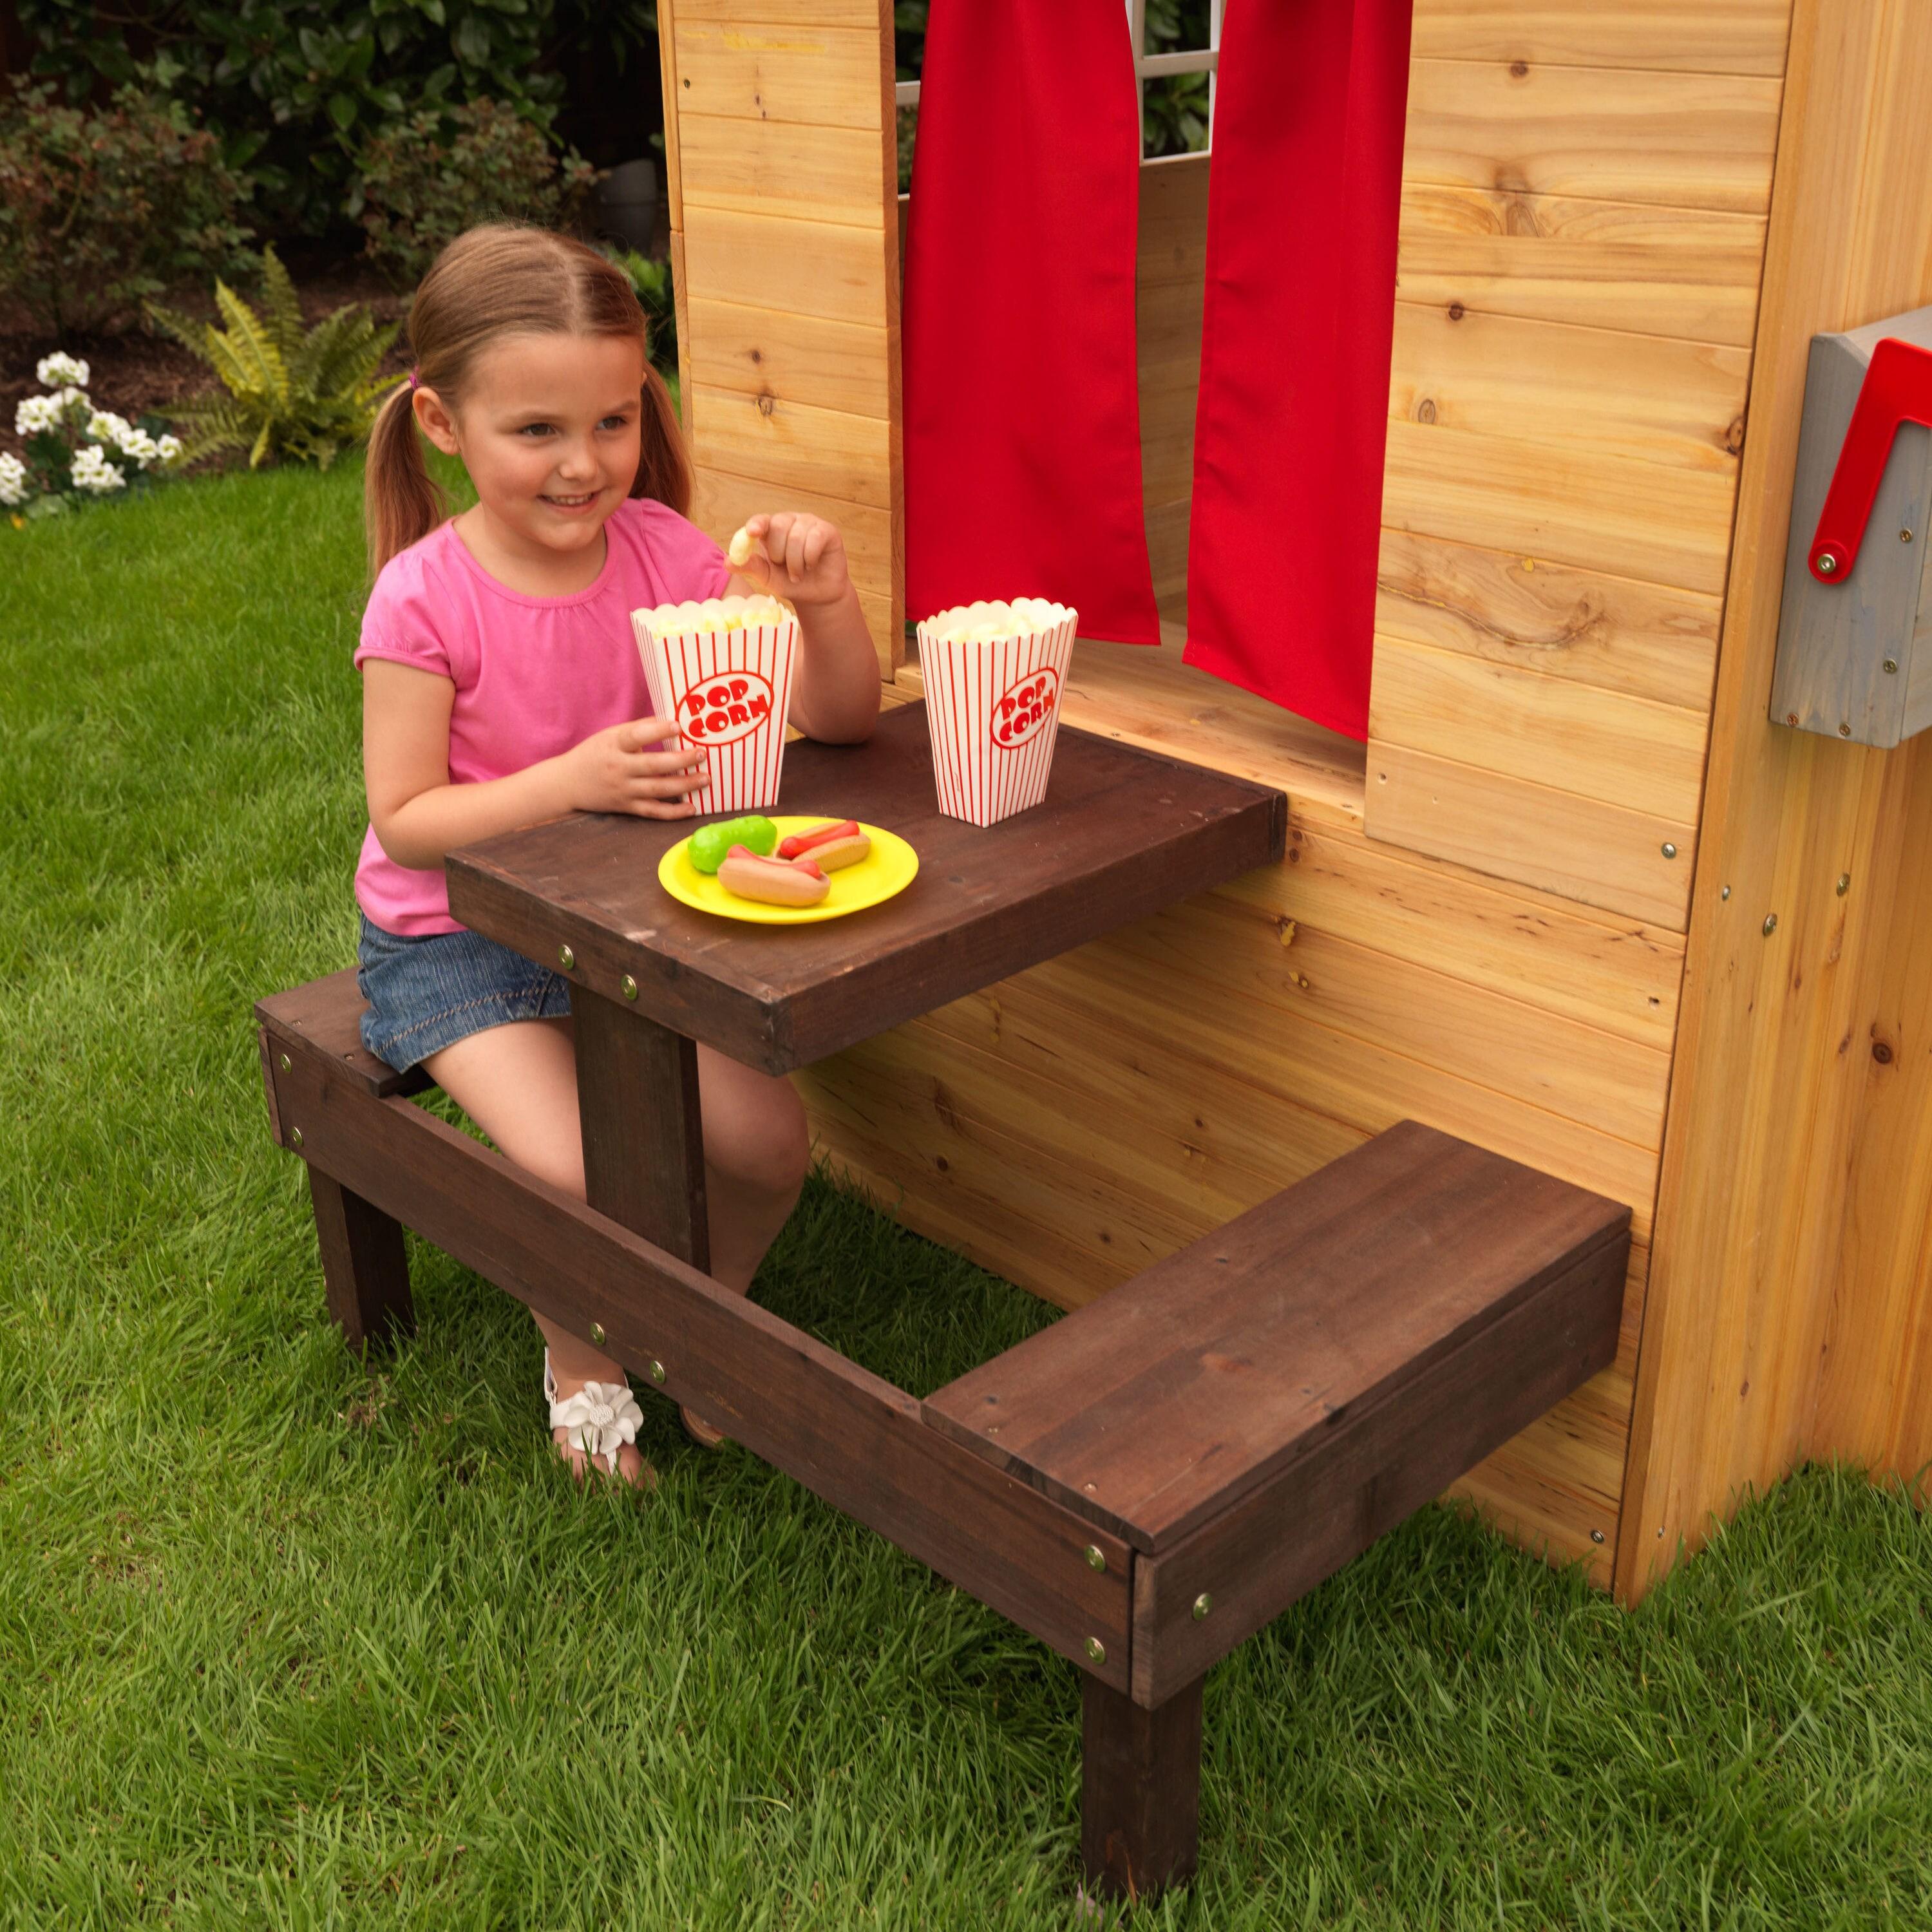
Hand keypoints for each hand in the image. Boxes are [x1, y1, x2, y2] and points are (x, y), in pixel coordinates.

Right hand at [559, 717, 707, 817]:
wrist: (567, 783)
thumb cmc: (594, 753)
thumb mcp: (610, 735)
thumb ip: (638, 728)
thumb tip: (669, 719)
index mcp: (614, 745)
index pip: (637, 736)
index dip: (658, 731)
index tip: (679, 726)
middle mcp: (619, 768)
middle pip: (653, 765)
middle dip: (680, 760)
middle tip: (701, 754)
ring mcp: (623, 790)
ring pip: (657, 789)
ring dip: (684, 785)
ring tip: (705, 778)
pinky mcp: (626, 807)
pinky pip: (653, 811)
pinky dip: (673, 812)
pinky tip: (692, 808)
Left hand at [730, 512, 850, 607]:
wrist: (817, 597)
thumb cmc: (791, 583)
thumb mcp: (767, 577)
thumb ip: (750, 566)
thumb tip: (727, 562)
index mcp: (772, 530)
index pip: (762, 520)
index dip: (757, 524)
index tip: (752, 533)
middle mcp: (790, 521)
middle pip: (779, 525)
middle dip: (779, 553)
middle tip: (784, 567)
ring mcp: (809, 524)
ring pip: (797, 535)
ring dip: (795, 562)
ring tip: (798, 573)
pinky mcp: (827, 531)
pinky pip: (815, 539)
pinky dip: (810, 557)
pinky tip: (812, 565)